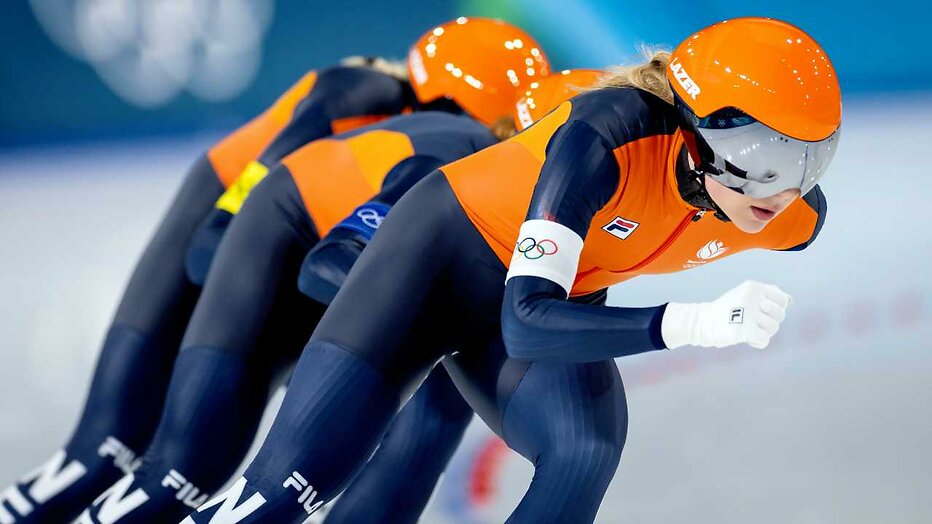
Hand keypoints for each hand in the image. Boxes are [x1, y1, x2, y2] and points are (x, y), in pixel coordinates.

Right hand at [661, 280, 791, 349]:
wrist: (702, 322)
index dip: (776, 310)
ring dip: (762, 333)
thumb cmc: (726, 310)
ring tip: (747, 330)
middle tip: (754, 324)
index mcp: (754, 287)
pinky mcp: (745, 330)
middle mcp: (753, 297)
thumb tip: (790, 301)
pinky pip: (764, 339)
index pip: (782, 299)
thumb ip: (766, 296)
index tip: (763, 313)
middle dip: (770, 323)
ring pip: (773, 328)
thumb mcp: (745, 295)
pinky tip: (748, 340)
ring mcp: (749, 313)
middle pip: (779, 315)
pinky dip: (758, 343)